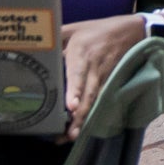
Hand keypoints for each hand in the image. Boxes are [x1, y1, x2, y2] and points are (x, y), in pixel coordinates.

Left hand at [59, 14, 149, 139]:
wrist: (131, 31)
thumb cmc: (97, 30)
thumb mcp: (74, 28)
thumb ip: (55, 37)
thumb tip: (32, 46)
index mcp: (81, 53)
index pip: (78, 74)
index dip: (75, 91)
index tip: (72, 106)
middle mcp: (93, 69)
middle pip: (87, 94)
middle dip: (79, 115)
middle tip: (70, 134)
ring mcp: (103, 78)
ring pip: (93, 101)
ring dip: (84, 119)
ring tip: (73, 135)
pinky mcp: (109, 83)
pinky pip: (99, 101)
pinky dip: (91, 115)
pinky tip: (81, 128)